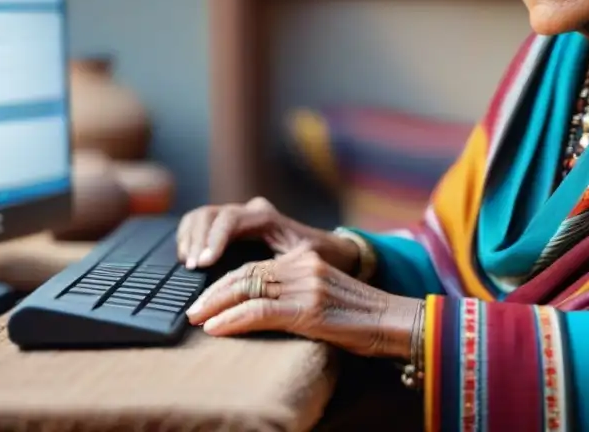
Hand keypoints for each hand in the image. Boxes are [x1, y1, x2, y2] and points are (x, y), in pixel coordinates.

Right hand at [176, 196, 359, 273]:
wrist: (331, 252)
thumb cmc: (321, 259)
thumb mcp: (303, 262)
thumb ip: (279, 266)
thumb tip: (251, 280)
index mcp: (266, 217)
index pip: (230, 220)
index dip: (213, 240)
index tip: (203, 263)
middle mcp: (250, 212)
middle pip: (210, 214)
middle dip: (197, 240)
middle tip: (192, 267)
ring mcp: (239, 217)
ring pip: (202, 216)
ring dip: (190, 238)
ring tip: (188, 264)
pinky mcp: (231, 228)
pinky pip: (201, 224)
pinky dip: (190, 238)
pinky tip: (188, 259)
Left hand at [186, 244, 418, 360]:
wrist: (396, 323)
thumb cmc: (361, 319)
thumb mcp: (323, 298)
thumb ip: (294, 295)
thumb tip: (255, 310)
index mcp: (305, 260)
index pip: (255, 267)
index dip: (225, 283)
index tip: (205, 300)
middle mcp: (303, 265)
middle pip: (247, 274)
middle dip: (214, 292)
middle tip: (192, 309)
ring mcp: (307, 284)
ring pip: (248, 288)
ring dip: (217, 306)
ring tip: (198, 319)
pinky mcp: (309, 307)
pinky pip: (260, 310)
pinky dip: (234, 319)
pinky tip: (217, 328)